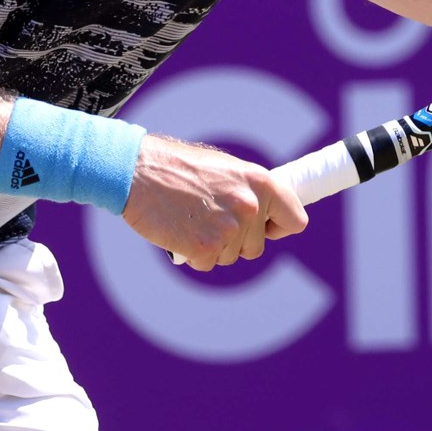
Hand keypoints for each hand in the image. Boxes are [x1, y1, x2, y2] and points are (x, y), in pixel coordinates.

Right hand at [121, 134, 308, 269]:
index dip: (278, 228)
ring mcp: (229, 229)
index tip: (265, 229)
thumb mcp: (224, 167)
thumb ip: (248, 190)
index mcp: (260, 182)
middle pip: (256, 246)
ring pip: (230, 256)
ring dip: (212, 246)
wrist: (136, 170)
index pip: (295, 220)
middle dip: (235, 240)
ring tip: (191, 218)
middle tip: (208, 218)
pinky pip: (207, 264)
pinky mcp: (205, 248)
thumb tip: (267, 212)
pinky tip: (180, 231)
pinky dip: (193, 254)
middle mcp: (250, 205)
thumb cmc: (177, 166)